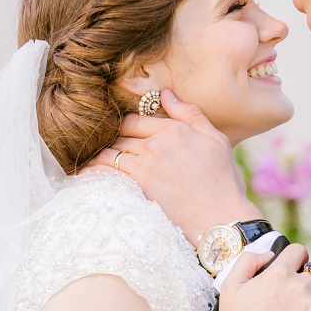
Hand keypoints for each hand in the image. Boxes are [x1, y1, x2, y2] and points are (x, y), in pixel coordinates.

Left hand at [82, 89, 260, 245]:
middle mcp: (154, 144)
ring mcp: (142, 165)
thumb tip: (166, 93)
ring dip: (102, 157)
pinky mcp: (135, 186)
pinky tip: (87, 176)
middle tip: (112, 151)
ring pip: (108, 153)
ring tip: (97, 164)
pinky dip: (93, 172)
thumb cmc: (223, 180)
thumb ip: (190, 113)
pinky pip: (103, 173)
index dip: (128, 128)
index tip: (127, 136)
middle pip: (119, 135)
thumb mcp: (217, 139)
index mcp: (172, 129)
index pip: (133, 120)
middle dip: (116, 142)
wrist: (220, 216)